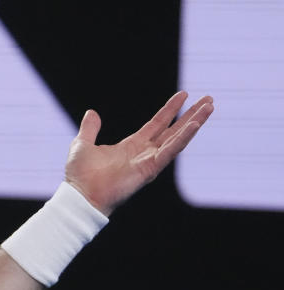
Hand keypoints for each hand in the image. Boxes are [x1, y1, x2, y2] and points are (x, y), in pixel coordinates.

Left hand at [64, 91, 213, 214]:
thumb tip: (91, 113)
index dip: (170, 110)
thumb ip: (90, 128)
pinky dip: (183, 138)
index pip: (157, 124)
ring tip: (209, 107)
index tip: (184, 95)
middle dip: (191, 115)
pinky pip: (171, 151)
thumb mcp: (83, 143)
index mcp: (131, 145)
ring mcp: (149, 161)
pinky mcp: (150, 169)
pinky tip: (195, 124)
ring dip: (194, 123)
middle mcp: (145, 153)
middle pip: (174, 129)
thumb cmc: (80, 175)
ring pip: (178, 138)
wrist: (80, 194)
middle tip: (209, 100)